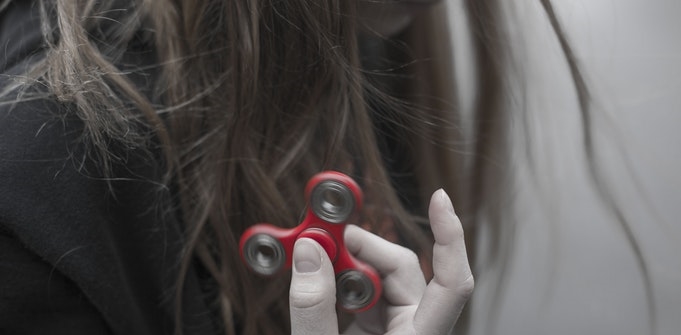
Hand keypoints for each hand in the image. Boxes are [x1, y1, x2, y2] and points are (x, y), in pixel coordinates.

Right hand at [289, 189, 473, 334]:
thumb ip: (314, 309)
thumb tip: (309, 252)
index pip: (452, 283)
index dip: (450, 237)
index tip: (438, 198)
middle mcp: (414, 334)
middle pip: (404, 272)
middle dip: (364, 248)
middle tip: (322, 236)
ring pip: (383, 282)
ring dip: (347, 266)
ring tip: (312, 259)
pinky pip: (365, 297)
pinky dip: (341, 284)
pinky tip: (319, 282)